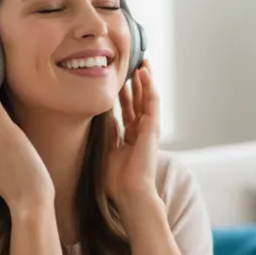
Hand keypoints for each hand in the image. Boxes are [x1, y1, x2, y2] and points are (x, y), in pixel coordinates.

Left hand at [106, 60, 161, 211]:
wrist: (129, 192)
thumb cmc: (116, 179)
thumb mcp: (105, 149)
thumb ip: (107, 131)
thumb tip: (102, 114)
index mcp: (130, 135)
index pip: (128, 108)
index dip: (124, 92)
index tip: (118, 78)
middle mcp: (141, 130)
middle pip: (139, 100)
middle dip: (136, 82)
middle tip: (132, 63)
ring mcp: (149, 128)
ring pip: (147, 97)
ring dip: (146, 79)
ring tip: (142, 62)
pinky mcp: (153, 128)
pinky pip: (152, 102)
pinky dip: (149, 86)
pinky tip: (145, 73)